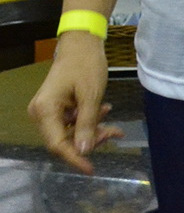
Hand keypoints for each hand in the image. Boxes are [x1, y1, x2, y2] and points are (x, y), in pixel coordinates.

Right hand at [27, 33, 123, 172]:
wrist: (82, 43)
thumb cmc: (86, 65)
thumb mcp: (91, 95)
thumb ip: (87, 124)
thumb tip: (83, 151)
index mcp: (45, 111)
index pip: (57, 144)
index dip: (75, 158)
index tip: (91, 169)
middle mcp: (40, 113)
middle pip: (64, 140)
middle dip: (89, 141)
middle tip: (113, 132)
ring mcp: (47, 110)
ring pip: (70, 132)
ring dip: (92, 131)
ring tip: (112, 124)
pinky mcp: (56, 107)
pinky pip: (71, 122)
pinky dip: (88, 121)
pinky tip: (104, 112)